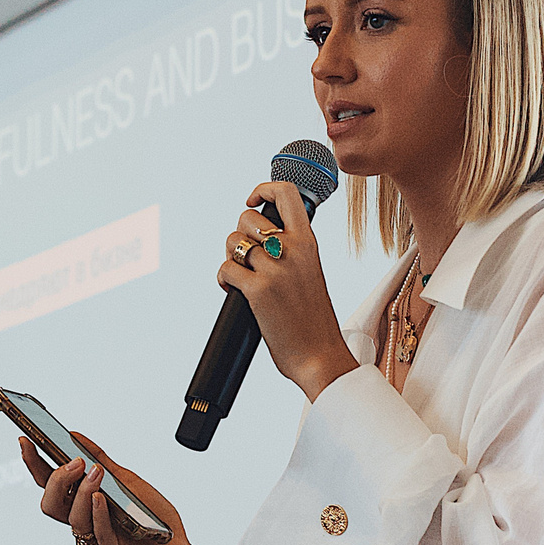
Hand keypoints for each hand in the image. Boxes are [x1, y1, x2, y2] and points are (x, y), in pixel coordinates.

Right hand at [21, 434, 229, 544]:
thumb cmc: (152, 516)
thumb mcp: (127, 480)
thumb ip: (102, 460)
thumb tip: (75, 435)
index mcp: (82, 502)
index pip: (48, 483)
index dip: (33, 463)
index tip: (25, 439)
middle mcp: (83, 520)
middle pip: (51, 503)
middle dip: (56, 480)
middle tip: (75, 462)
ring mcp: (95, 539)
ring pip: (72, 518)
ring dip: (82, 492)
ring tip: (96, 473)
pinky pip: (98, 534)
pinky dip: (97, 513)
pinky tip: (101, 498)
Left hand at [217, 181, 357, 400]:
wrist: (320, 356)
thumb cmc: (314, 320)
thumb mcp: (311, 273)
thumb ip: (293, 252)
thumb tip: (264, 239)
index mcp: (309, 243)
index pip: (287, 194)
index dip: (263, 189)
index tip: (253, 200)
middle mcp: (293, 250)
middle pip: (247, 218)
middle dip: (238, 235)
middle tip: (245, 257)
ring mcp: (275, 270)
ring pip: (232, 242)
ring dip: (229, 257)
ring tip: (239, 275)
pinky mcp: (258, 290)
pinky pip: (225, 269)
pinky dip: (223, 279)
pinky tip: (232, 290)